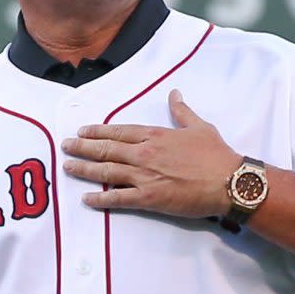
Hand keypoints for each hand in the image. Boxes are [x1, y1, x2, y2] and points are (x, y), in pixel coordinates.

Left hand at [62, 89, 241, 217]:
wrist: (229, 181)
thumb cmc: (216, 154)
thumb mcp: (199, 126)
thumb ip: (182, 111)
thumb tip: (175, 94)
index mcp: (155, 135)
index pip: (119, 131)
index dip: (97, 131)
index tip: (82, 131)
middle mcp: (144, 153)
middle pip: (106, 149)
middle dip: (82, 148)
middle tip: (65, 146)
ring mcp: (145, 176)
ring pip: (106, 172)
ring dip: (84, 169)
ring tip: (68, 167)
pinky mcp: (149, 198)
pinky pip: (118, 198)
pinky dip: (100, 199)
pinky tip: (87, 199)